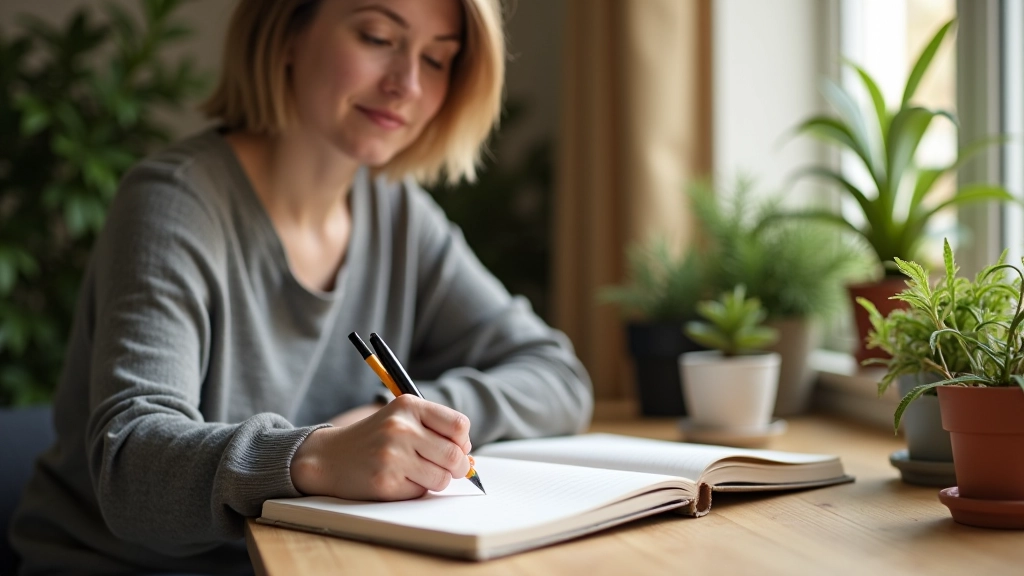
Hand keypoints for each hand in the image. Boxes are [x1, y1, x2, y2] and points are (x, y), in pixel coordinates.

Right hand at [290, 395, 472, 500]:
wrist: (329, 457)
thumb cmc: (374, 438)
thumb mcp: (402, 419)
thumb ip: (436, 430)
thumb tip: (469, 457)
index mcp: (408, 406)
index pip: (459, 426)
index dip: (463, 442)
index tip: (455, 447)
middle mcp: (401, 428)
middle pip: (455, 456)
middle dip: (457, 467)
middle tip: (447, 469)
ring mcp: (392, 455)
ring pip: (442, 478)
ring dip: (435, 480)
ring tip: (416, 472)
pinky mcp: (385, 482)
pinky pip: (421, 492)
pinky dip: (415, 490)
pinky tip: (397, 480)